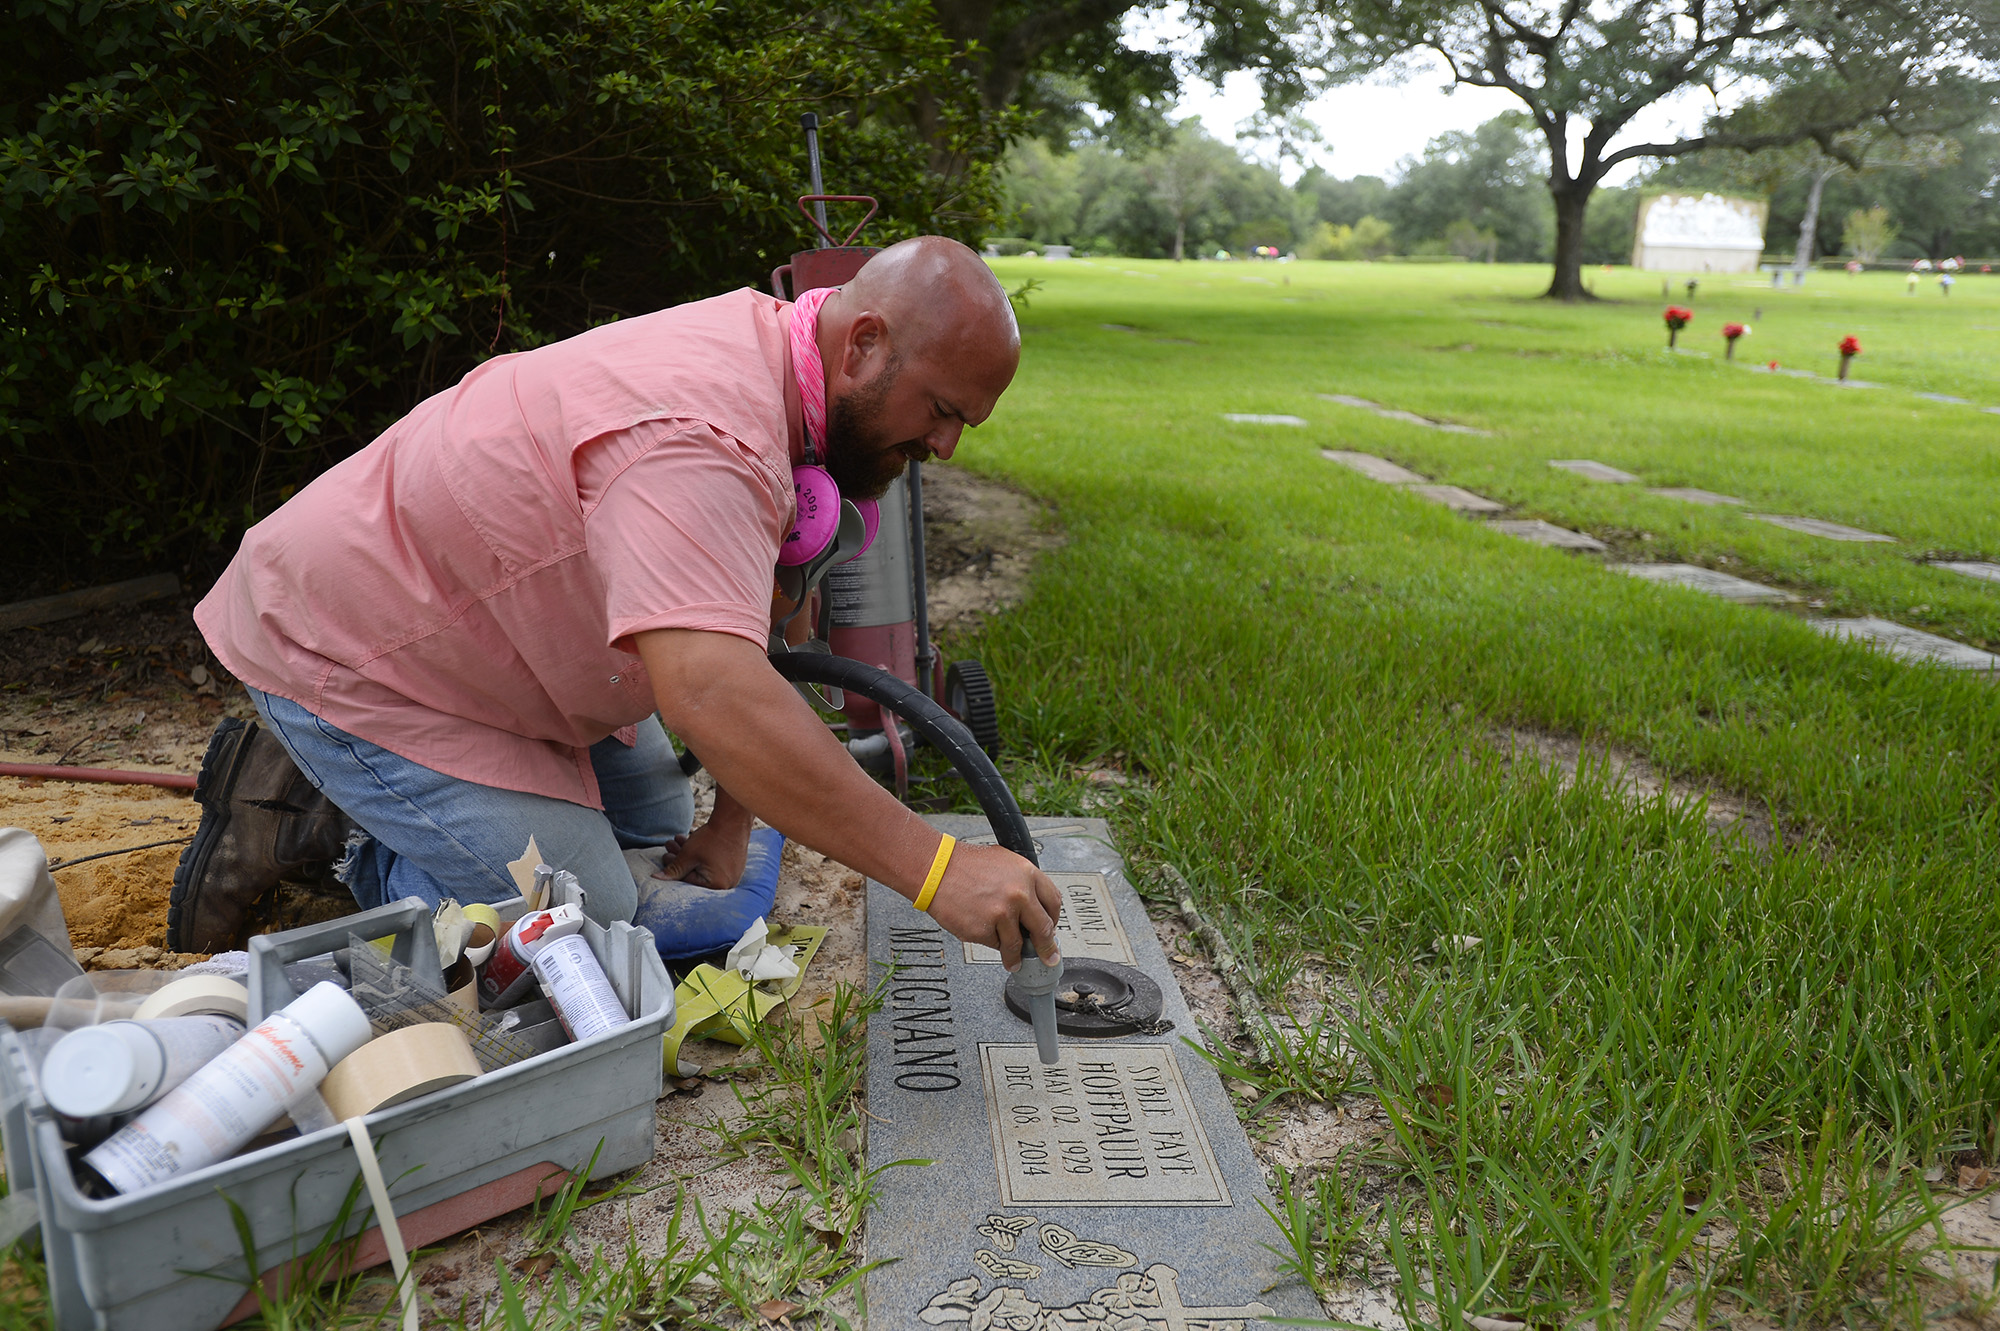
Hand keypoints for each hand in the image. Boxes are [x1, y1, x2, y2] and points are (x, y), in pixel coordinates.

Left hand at [656, 814, 750, 890]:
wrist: (734, 820)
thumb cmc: (711, 839)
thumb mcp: (688, 855)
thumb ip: (673, 869)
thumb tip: (657, 879)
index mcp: (717, 885)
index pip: (689, 880)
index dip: (674, 869)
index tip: (665, 856)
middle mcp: (728, 883)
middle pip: (697, 873)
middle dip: (681, 859)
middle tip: (670, 847)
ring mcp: (734, 873)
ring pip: (704, 866)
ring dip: (690, 854)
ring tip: (679, 840)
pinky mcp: (736, 864)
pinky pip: (715, 863)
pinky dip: (703, 854)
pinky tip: (692, 841)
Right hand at [921, 843, 1063, 970]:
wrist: (936, 869)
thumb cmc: (966, 864)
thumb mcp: (1005, 863)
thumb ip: (1023, 884)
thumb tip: (1034, 910)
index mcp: (1027, 874)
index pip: (1053, 903)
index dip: (1053, 920)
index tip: (1051, 931)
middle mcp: (1019, 894)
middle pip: (1043, 929)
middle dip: (1046, 948)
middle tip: (1048, 957)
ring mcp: (1001, 914)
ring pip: (1017, 944)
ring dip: (1016, 956)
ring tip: (1013, 960)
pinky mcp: (983, 930)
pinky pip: (994, 944)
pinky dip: (990, 942)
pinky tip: (982, 930)